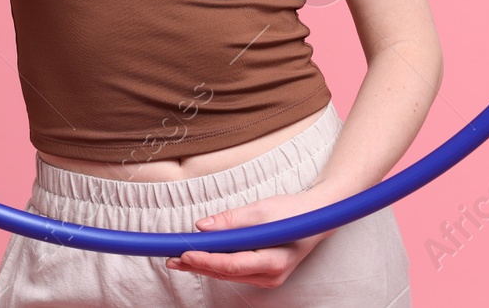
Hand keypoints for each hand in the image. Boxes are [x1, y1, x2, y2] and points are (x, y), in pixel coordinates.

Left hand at [164, 188, 334, 288]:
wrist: (316, 217)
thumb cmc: (292, 212)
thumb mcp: (260, 210)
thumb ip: (231, 220)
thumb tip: (201, 226)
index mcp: (273, 261)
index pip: (231, 264)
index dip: (205, 261)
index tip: (184, 253)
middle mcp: (271, 276)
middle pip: (227, 272)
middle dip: (198, 265)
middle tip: (172, 258)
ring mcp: (269, 278)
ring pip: (229, 274)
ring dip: (205, 266)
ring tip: (180, 259)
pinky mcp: (265, 275)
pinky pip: (236, 271)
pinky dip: (218, 264)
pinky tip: (201, 258)